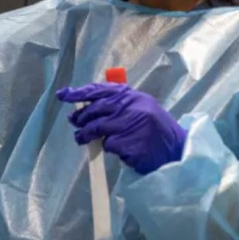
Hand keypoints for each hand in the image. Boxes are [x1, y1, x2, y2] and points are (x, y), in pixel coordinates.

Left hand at [57, 83, 186, 174]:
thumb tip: (81, 107)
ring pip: (97, 128)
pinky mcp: (131, 145)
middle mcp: (132, 107)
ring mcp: (132, 126)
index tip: (63, 95)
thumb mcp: (138, 107)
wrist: (175, 150)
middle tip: (75, 124)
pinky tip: (115, 149)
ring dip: (85, 135)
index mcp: (132, 96)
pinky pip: (109, 145)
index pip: (100, 90)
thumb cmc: (153, 128)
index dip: (79, 92)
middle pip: (95, 110)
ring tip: (81, 139)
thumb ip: (115, 104)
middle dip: (81, 117)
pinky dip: (107, 148)